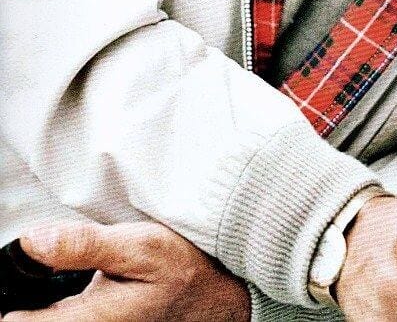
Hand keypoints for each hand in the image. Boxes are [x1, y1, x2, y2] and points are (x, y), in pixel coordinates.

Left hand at [0, 221, 250, 321]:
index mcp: (89, 321)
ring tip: (35, 287)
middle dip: (23, 305)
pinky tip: (56, 297)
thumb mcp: (139, 245)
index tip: (6, 279)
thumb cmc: (183, 269)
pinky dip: (55, 310)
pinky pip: (66, 320)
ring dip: (39, 308)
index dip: (7, 306)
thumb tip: (31, 241)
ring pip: (50, 321)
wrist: (218, 297)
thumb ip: (85, 245)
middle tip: (21, 280)